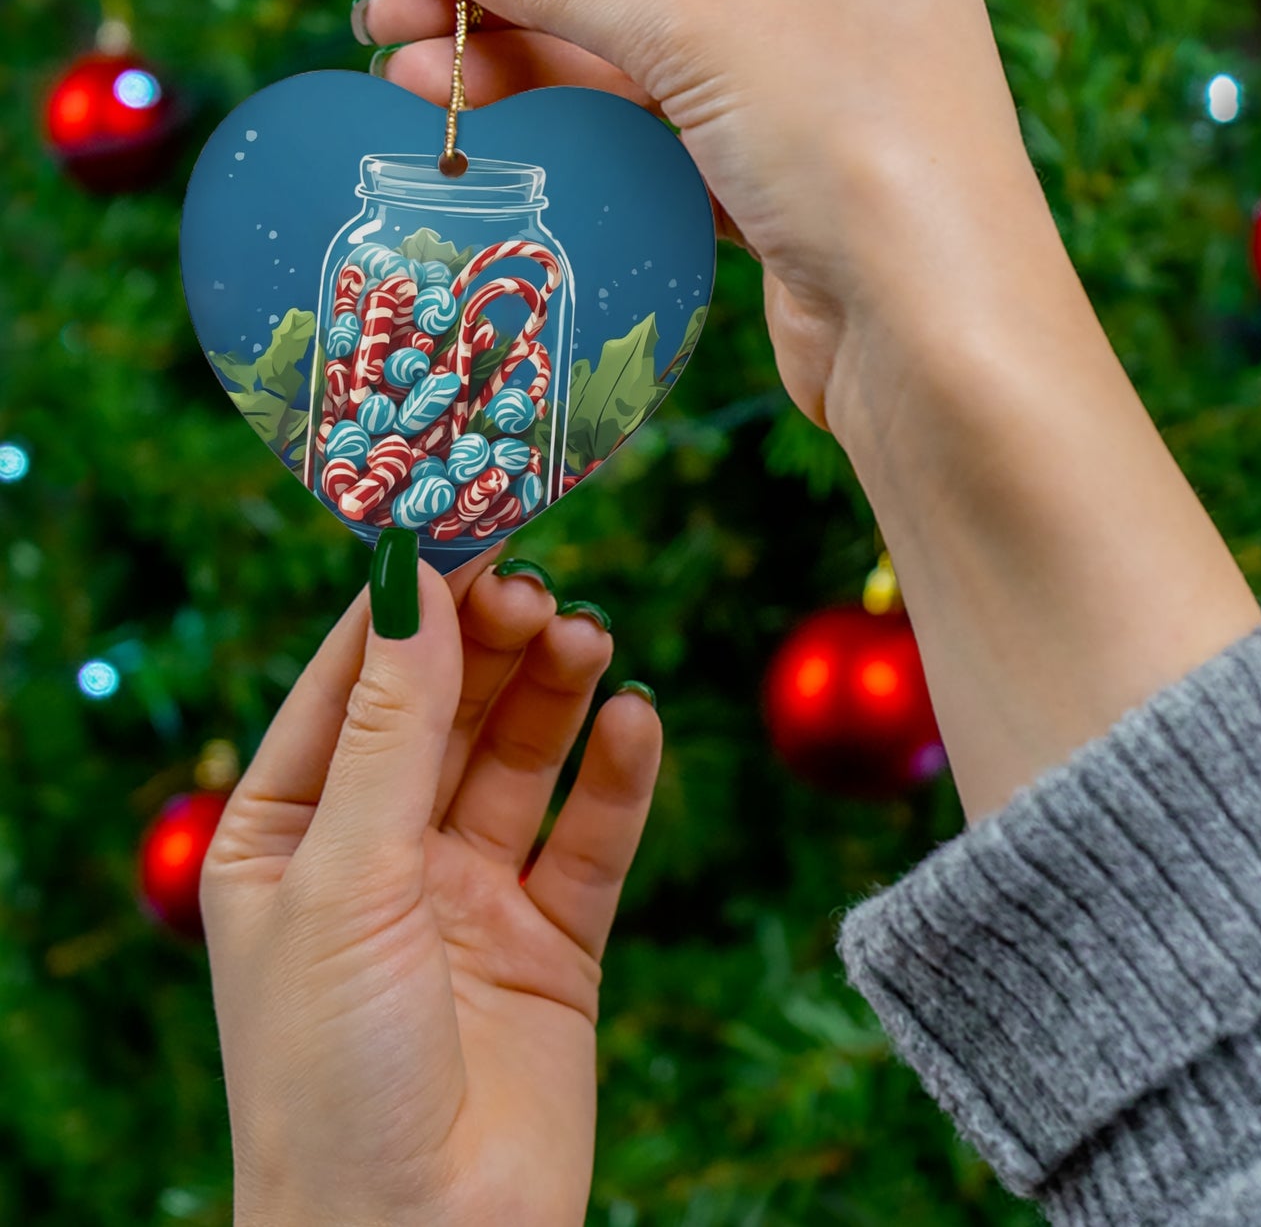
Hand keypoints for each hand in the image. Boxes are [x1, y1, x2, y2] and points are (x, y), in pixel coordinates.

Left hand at [201, 551, 660, 1226]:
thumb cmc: (332, 1076)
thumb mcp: (346, 878)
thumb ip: (391, 728)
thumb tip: (412, 581)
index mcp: (288, 835)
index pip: (351, 683)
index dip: (408, 602)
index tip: (466, 521)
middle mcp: (379, 854)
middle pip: (446, 709)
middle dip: (490, 643)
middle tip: (539, 589)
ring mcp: (468, 895)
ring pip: (520, 760)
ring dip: (555, 694)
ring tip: (588, 639)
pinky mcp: (552, 941)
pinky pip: (591, 838)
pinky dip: (617, 777)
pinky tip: (635, 722)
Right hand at [363, 0, 1260, 820]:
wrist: (937, 343)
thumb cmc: (858, 151)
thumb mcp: (704, 35)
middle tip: (387, 19)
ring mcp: (809, 88)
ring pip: (641, 58)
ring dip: (529, 66)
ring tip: (412, 78)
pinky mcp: (781, 178)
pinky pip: (662, 131)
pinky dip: (583, 128)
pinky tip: (497, 127)